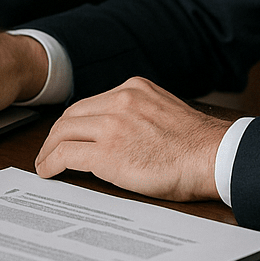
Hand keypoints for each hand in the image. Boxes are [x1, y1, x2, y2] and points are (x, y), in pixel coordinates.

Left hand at [34, 77, 228, 201]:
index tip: (69, 134)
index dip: (75, 122)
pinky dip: (51, 163)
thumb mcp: (165, 112)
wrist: (214, 157)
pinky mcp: (107, 153)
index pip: (92, 103)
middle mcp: (120, 100)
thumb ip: (140, 114)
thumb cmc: (197, 145)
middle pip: (72, 115)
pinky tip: (49, 171)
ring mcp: (112, 125)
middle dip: (57, 134)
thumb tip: (122, 133)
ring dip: (49, 149)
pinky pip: (66, 155)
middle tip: (50, 150)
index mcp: (135, 88)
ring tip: (45, 163)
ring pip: (64, 133)